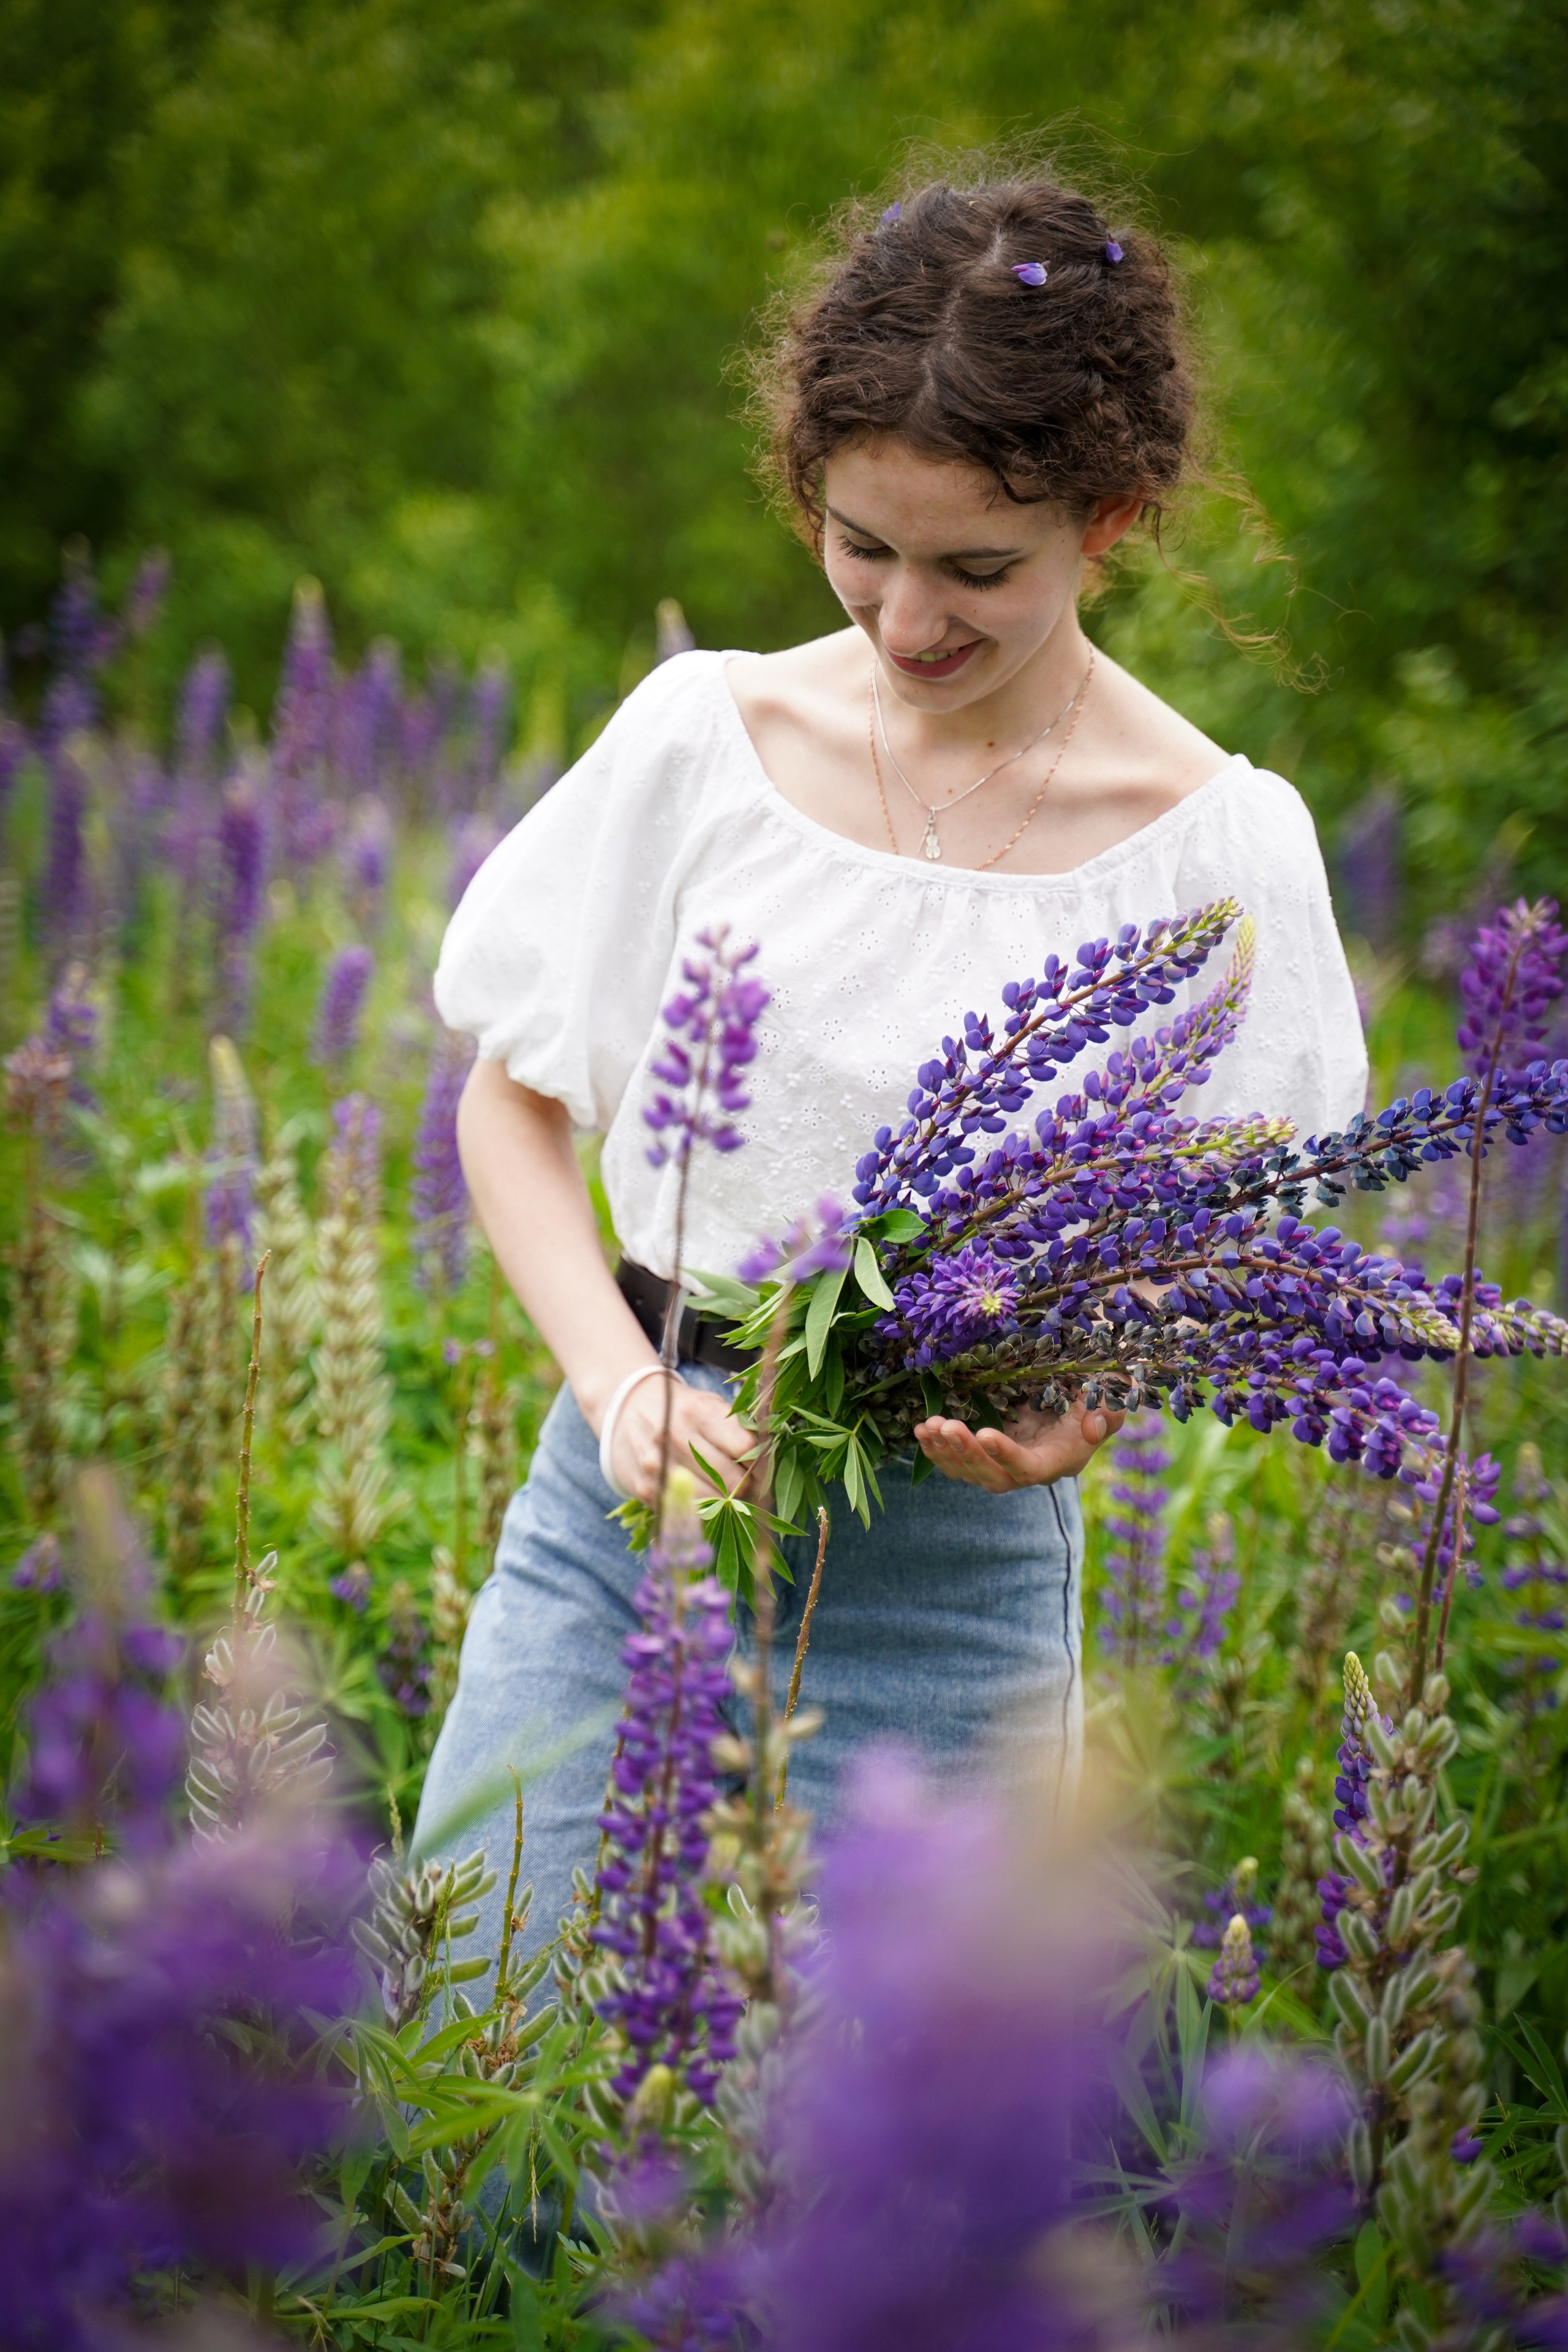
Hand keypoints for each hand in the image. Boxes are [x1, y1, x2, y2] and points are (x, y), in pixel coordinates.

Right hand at [606, 1373, 755, 1506]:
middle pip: (731, 1479)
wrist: (627, 1408)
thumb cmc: (681, 1409)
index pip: (746, 1447)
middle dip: (747, 1488)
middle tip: (751, 1487)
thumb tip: (770, 1459)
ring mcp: (657, 1465)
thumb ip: (739, 1428)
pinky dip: (701, 1509)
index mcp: (698, 1411)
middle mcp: (675, 1436)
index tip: (765, 1469)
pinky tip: (704, 1497)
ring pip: (710, 1501)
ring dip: (726, 1503)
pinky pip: (686, 1511)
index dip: (762, 1463)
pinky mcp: (645, 1488)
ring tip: (729, 1494)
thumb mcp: (710, 1404)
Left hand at [912, 1394, 1125, 1492]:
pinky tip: (922, 1430)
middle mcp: (1027, 1471)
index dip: (1007, 1455)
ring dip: (945, 1452)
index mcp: (1058, 1461)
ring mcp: (1002, 1466)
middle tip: (946, 1426)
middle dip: (967, 1455)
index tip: (985, 1433)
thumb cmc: (1092, 1396)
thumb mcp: (1109, 1397)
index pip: (1029, 1468)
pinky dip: (936, 1449)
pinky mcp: (984, 1456)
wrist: (1072, 1400)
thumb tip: (1094, 1426)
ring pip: (969, 1473)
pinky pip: (956, 1463)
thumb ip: (1109, 1412)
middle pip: (993, 1478)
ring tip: (928, 1426)